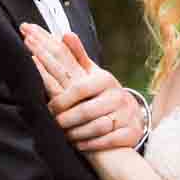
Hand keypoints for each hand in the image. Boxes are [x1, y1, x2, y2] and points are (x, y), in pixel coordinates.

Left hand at [20, 24, 144, 150]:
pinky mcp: (129, 134)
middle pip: (85, 111)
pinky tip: (78, 145)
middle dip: (66, 119)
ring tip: (63, 135)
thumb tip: (65, 34)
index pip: (79, 89)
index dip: (62, 100)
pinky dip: (91, 144)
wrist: (130, 115)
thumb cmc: (103, 92)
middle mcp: (116, 97)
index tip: (49, 108)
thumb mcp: (92, 73)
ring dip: (76, 134)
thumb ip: (76, 55)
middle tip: (54, 124)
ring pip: (96, 128)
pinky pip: (108, 141)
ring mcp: (125, 116)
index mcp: (104, 80)